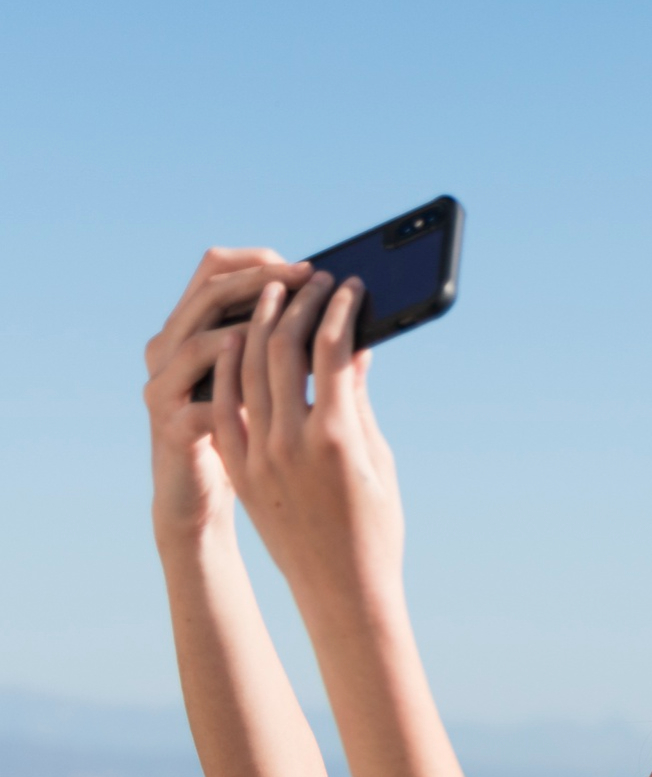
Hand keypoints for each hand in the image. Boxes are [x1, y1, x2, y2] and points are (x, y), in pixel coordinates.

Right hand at [143, 249, 310, 544]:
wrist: (199, 511)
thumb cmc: (242, 454)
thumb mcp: (275, 405)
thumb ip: (305, 371)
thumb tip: (360, 342)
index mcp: (197, 336)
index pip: (215, 274)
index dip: (260, 265)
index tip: (309, 269)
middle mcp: (172, 353)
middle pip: (207, 294)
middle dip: (260, 283)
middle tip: (308, 280)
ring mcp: (166, 391)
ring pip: (196, 343)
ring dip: (244, 329)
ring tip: (287, 326)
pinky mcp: (171, 433)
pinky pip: (198, 407)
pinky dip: (233, 396)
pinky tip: (271, 395)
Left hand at [209, 269, 404, 629]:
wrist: (341, 589)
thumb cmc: (375, 527)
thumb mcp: (378, 459)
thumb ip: (360, 398)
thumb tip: (355, 346)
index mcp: (336, 438)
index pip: (330, 348)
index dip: (338, 308)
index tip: (348, 285)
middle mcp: (291, 441)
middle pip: (284, 346)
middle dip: (298, 303)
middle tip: (311, 279)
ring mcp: (258, 455)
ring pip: (248, 367)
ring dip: (260, 323)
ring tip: (274, 294)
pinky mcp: (240, 468)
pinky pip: (228, 403)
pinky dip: (233, 366)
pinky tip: (241, 340)